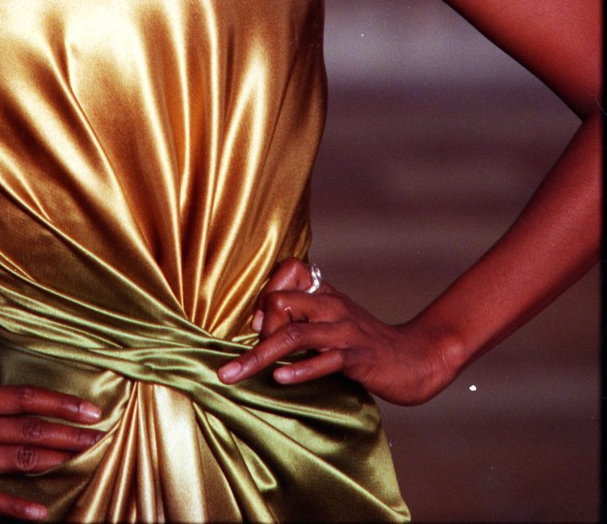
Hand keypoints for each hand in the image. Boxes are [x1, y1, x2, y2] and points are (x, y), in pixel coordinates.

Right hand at [0, 311, 102, 518]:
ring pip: (15, 458)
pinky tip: (40, 511)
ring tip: (82, 457)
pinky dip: (16, 506)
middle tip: (98, 433)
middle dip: (66, 431)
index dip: (57, 401)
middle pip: (26, 427)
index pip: (21, 396)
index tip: (87, 407)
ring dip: (53, 459)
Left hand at [216, 258, 455, 405]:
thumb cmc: (367, 343)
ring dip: (260, 355)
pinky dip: (301, 369)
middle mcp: (332, 306)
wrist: (415, 358)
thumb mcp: (332, 322)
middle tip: (254, 357)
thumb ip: (300, 317)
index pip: (288, 270)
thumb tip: (257, 320)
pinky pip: (326, 359)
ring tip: (234, 374)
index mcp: (325, 294)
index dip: (265, 293)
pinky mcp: (358, 357)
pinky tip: (281, 379)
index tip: (258, 325)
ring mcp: (345, 331)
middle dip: (258, 331)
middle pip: (280, 303)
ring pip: (294, 335)